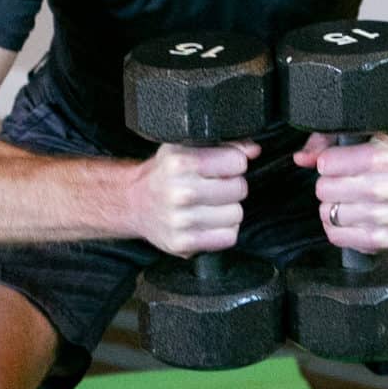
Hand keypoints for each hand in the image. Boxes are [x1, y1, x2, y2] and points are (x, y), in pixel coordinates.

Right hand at [127, 141, 260, 256]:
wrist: (134, 203)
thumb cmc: (163, 174)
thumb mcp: (185, 149)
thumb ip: (223, 145)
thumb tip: (253, 150)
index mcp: (180, 163)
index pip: (236, 162)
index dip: (234, 163)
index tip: (223, 167)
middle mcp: (180, 192)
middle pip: (239, 189)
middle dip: (231, 186)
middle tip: (214, 187)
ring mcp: (181, 220)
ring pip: (236, 215)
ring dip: (228, 210)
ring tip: (209, 205)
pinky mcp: (184, 243)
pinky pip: (228, 237)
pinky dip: (222, 230)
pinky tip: (208, 221)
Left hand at [292, 133, 387, 252]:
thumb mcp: (364, 140)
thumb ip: (327, 142)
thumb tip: (302, 158)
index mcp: (382, 158)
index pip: (327, 163)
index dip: (326, 162)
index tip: (337, 163)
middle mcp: (386, 187)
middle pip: (324, 190)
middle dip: (328, 185)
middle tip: (344, 183)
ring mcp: (385, 217)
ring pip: (328, 214)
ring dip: (333, 208)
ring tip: (350, 201)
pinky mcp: (380, 239)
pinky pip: (336, 236)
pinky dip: (338, 228)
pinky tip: (352, 218)